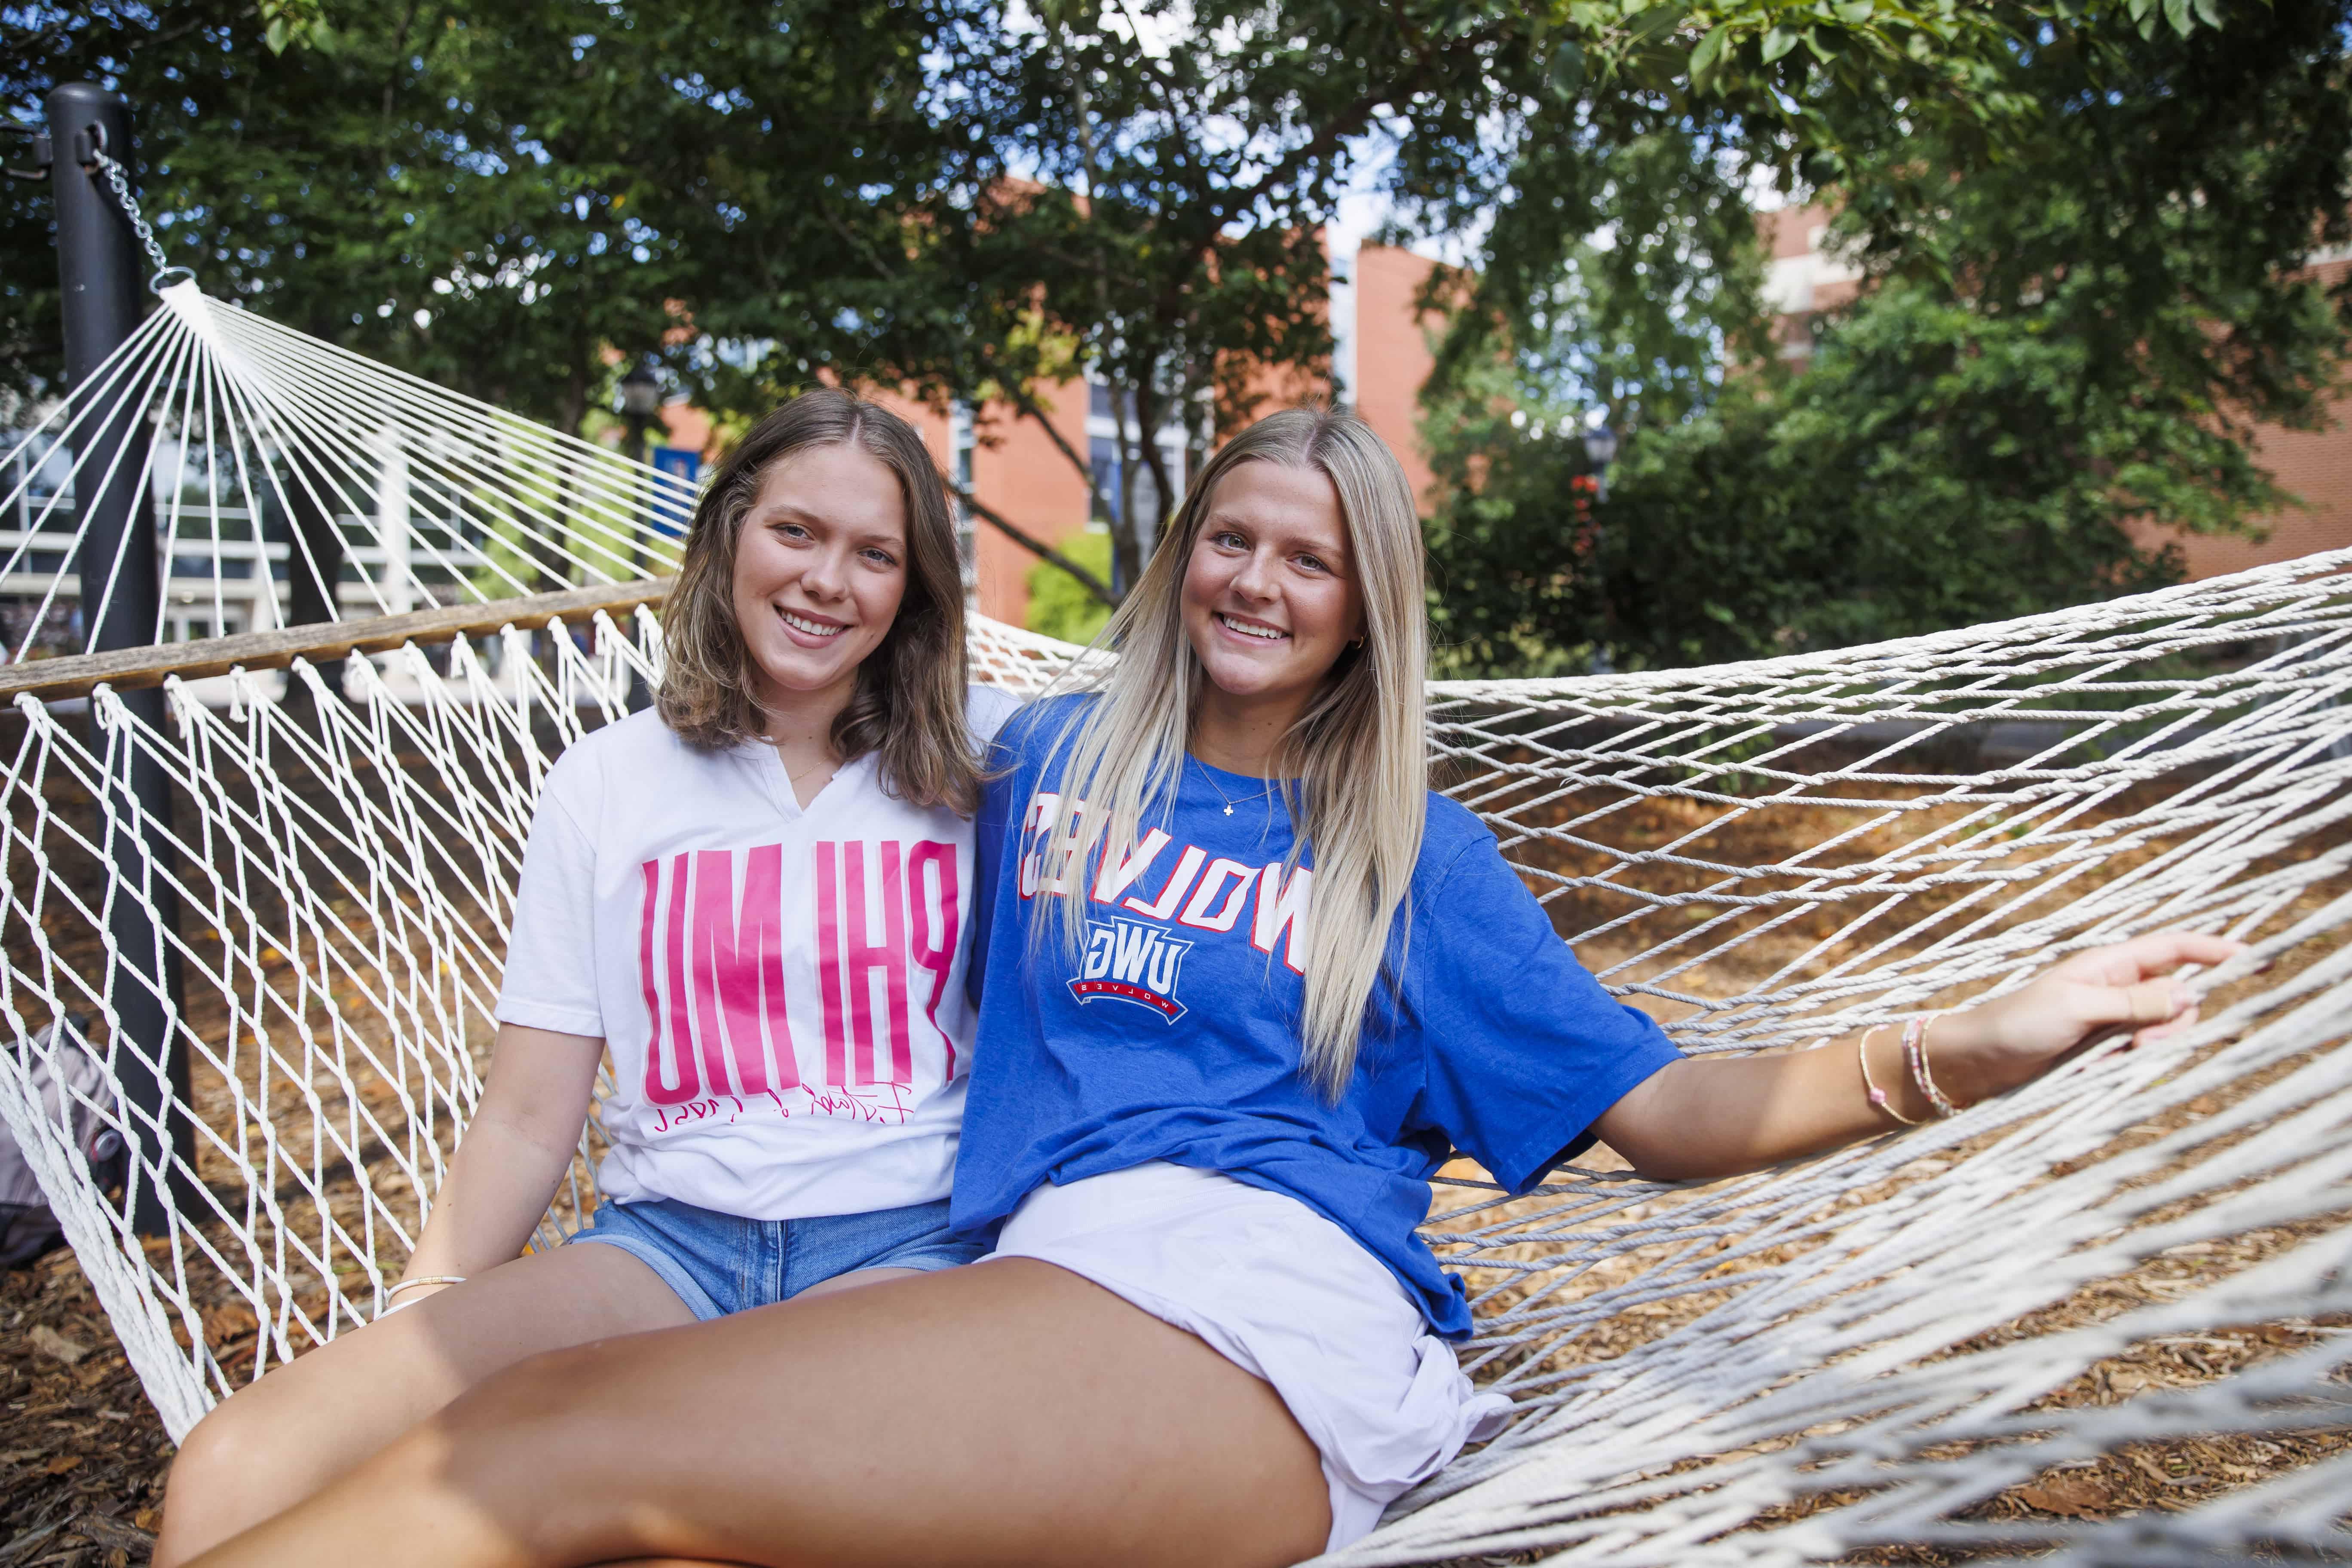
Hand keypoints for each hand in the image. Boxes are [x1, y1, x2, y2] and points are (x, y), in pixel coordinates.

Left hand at [1926, 930, 2245, 1105]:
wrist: (1975, 1061)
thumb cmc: (2015, 1024)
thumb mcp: (2075, 1007)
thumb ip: (2132, 1002)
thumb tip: (2188, 991)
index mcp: (2109, 965)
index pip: (2173, 949)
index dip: (2213, 950)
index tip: (2253, 957)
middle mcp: (2116, 989)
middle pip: (2179, 997)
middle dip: (2175, 1022)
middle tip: (2140, 1047)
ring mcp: (2112, 1021)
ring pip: (2164, 1030)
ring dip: (2154, 1047)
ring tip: (2118, 1059)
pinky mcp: (2102, 1050)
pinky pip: (2141, 1055)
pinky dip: (2133, 1065)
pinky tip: (2103, 1070)